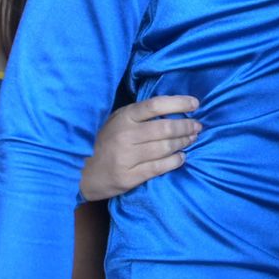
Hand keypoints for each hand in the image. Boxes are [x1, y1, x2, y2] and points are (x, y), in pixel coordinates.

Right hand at [79, 95, 199, 201]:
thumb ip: (139, 115)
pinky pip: (160, 167)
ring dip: (184, 142)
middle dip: (186, 126)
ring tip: (192, 139)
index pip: (156, 105)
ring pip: (165, 147)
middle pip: (165, 128)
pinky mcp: (129, 176)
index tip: (195, 104)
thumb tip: (173, 108)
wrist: (81, 172)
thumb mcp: (116, 121)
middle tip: (197, 126)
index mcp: (123, 117)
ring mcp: (127, 157)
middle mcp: (126, 135)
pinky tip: (181, 157)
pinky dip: (175, 161)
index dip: (179, 102)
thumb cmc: (105, 142)